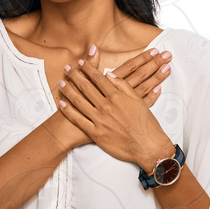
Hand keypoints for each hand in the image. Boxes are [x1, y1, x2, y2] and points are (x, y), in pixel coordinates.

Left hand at [58, 44, 173, 170]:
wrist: (147, 146)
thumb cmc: (146, 124)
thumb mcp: (138, 100)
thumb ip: (123, 86)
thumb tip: (109, 75)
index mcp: (117, 96)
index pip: (98, 78)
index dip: (88, 69)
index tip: (81, 62)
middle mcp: (106, 106)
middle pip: (85, 87)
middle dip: (74, 76)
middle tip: (67, 69)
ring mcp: (99, 120)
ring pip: (79, 101)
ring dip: (68, 90)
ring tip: (62, 83)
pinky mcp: (95, 133)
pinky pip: (78, 120)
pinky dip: (68, 111)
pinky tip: (62, 104)